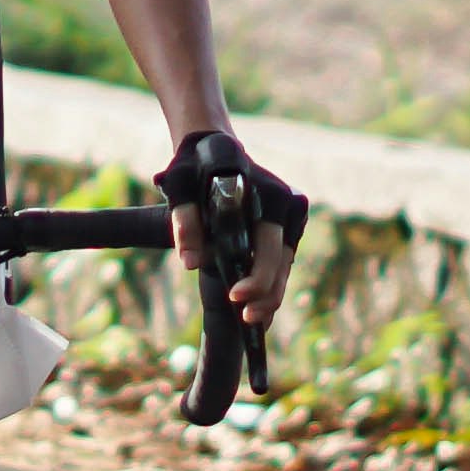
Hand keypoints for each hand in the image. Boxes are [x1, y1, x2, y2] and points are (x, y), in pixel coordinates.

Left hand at [158, 131, 308, 329]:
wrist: (212, 147)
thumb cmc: (194, 167)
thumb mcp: (179, 187)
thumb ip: (185, 222)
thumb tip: (191, 262)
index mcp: (270, 198)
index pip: (269, 250)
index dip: (256, 279)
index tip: (235, 297)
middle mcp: (288, 207)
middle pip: (281, 264)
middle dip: (266, 297)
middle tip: (247, 321)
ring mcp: (289, 217)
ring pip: (283, 266)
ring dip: (270, 295)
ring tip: (254, 323)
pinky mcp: (283, 226)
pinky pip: (279, 260)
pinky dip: (269, 284)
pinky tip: (259, 309)